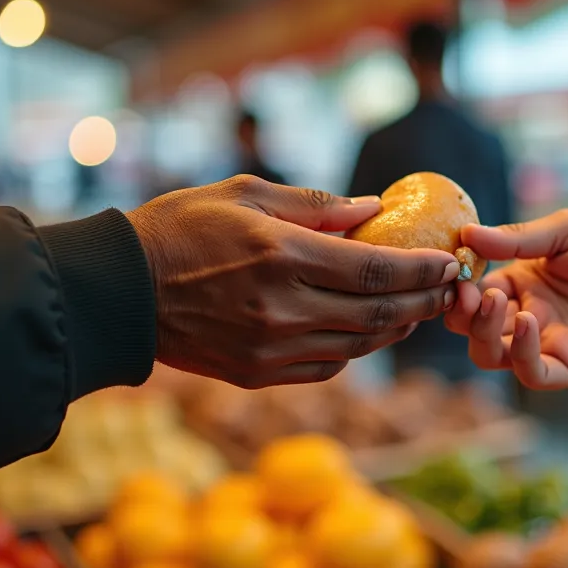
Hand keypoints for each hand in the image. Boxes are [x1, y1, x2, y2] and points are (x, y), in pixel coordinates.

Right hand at [127, 175, 460, 388]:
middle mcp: (280, 308)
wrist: (118, 291)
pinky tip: (368, 330)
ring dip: (396, 327)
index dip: (420, 269)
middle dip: (422, 300)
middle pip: (376, 312)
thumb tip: (375, 211)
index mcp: (279, 256)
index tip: (449, 261)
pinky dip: (356, 349)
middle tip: (449, 287)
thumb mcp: (244, 194)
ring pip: (357, 344)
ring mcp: (269, 348)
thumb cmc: (179, 228)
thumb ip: (315, 204)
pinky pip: (325, 366)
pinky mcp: (256, 374)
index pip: (373, 269)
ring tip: (417, 306)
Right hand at [445, 210, 567, 388]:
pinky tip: (529, 322)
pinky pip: (533, 374)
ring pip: (493, 356)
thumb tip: (467, 235)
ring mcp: (548, 345)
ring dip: (483, 334)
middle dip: (463, 315)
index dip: (459, 287)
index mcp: (521, 281)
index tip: (455, 273)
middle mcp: (527, 315)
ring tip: (495, 304)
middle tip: (471, 296)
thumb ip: (519, 238)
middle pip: (473, 329)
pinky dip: (522, 353)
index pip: (472, 291)